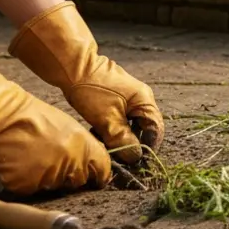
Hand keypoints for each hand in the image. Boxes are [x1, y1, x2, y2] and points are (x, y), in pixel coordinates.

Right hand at [0, 39, 111, 194]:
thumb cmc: (31, 117)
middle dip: (69, 176)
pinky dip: (24, 181)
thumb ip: (82, 147)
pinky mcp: (26, 186)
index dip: (98, 175)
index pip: (102, 170)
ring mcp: (48, 177)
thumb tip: (90, 165)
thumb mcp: (67, 126)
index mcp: (84, 146)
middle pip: (77, 182)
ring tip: (31, 156)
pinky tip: (18, 163)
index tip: (94, 179)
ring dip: (45, 178)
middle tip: (51, 161)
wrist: (0, 117)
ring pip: (53, 187)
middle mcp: (70, 164)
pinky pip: (30, 189)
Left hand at [10, 2, 163, 164]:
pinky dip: (111, 129)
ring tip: (104, 145)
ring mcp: (128, 97)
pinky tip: (98, 134)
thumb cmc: (92, 90)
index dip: (148, 147)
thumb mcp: (107, 119)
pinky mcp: (115, 98)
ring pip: (129, 124)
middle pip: (143, 128)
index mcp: (145, 101)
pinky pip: (119, 119)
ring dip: (119, 137)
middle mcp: (141, 99)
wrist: (73, 66)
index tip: (136, 162)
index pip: (155, 130)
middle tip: (117, 157)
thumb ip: (123, 139)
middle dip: (131, 143)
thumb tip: (135, 157)